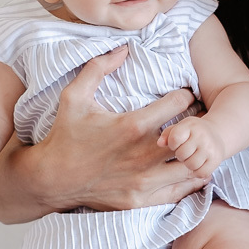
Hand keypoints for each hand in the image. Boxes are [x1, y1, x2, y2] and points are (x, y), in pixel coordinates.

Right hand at [13, 47, 208, 212]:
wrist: (51, 179)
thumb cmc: (64, 136)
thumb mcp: (74, 96)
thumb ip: (98, 67)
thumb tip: (123, 48)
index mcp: (133, 126)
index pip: (180, 103)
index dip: (186, 95)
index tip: (183, 95)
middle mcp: (144, 155)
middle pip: (193, 136)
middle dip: (197, 124)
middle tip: (195, 118)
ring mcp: (144, 180)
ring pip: (191, 165)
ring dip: (196, 152)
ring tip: (193, 144)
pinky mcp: (141, 200)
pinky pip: (179, 191)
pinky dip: (188, 179)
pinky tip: (186, 169)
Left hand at [157, 116, 223, 175]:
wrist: (216, 135)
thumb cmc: (192, 132)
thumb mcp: (179, 128)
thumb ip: (167, 134)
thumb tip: (159, 143)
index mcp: (191, 125)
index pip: (174, 138)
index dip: (172, 144)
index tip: (176, 143)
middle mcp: (203, 135)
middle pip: (181, 154)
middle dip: (180, 155)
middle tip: (185, 152)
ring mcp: (211, 148)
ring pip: (191, 165)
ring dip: (188, 164)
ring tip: (191, 157)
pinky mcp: (216, 160)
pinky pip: (201, 173)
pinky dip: (197, 171)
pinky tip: (198, 164)